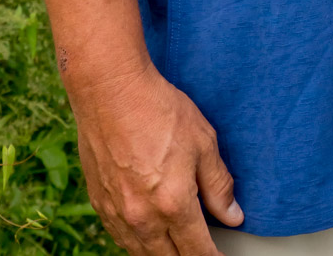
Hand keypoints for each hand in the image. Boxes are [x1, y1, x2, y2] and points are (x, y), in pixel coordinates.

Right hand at [68, 62, 241, 255]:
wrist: (110, 93)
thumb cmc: (159, 111)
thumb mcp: (203, 142)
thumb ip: (218, 185)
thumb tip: (233, 216)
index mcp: (172, 204)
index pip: (198, 252)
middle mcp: (142, 218)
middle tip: (204, 250)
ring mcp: (117, 215)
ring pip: (142, 254)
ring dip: (163, 254)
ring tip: (180, 244)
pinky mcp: (100, 205)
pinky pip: (121, 239)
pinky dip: (139, 243)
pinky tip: (150, 231)